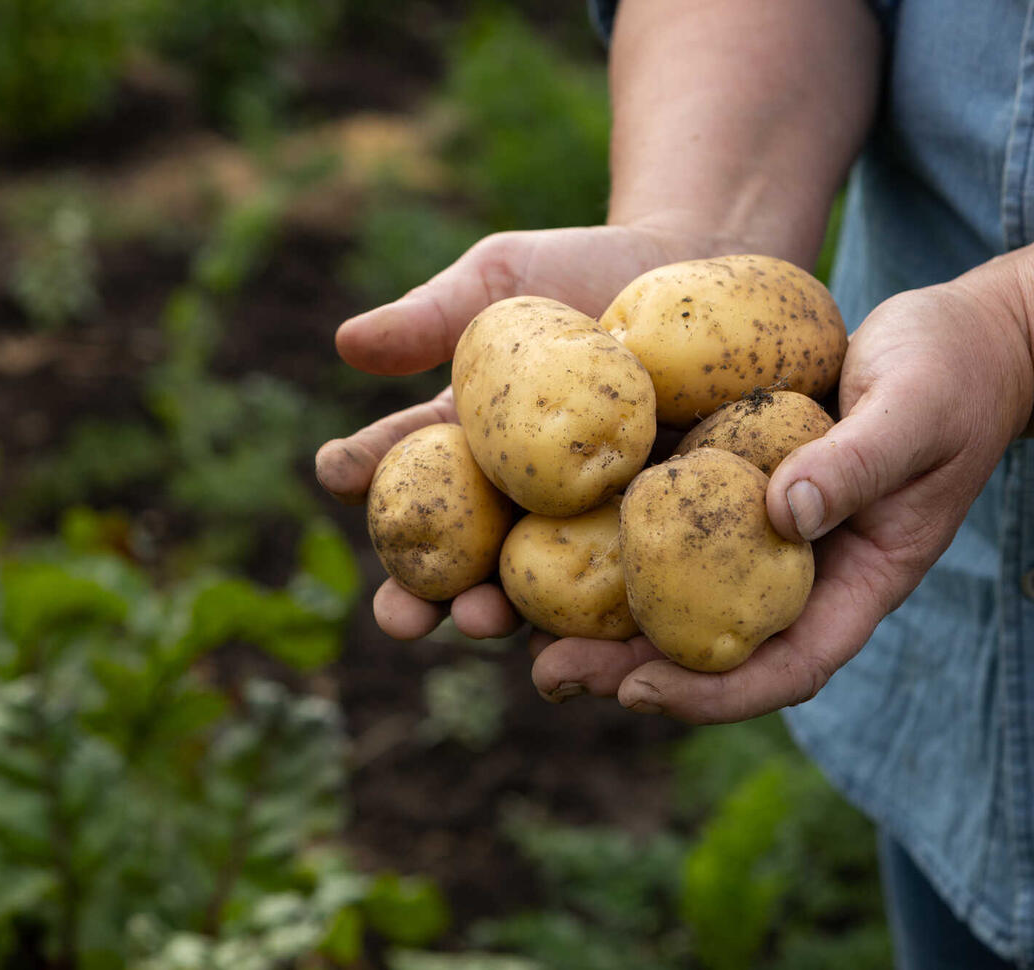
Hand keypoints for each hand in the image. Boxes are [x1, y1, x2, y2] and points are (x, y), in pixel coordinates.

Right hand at [314, 222, 724, 639]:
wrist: (697, 268)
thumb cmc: (584, 270)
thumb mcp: (503, 281)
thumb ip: (431, 315)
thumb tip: (345, 340)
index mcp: (463, 441)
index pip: (399, 463)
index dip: (362, 471)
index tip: (335, 472)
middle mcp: (510, 496)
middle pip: (453, 554)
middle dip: (419, 592)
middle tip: (400, 613)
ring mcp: (579, 520)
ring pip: (528, 584)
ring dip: (497, 614)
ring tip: (480, 620)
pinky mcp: (646, 529)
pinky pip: (620, 579)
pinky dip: (595, 617)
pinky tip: (580, 637)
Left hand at [533, 277, 1033, 721]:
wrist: (952, 339)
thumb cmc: (950, 374)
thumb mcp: (915, 410)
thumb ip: (859, 461)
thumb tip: (781, 512)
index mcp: (855, 581)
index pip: (786, 666)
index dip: (713, 692)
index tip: (639, 692)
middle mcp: (797, 571)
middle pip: (710, 645)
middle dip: (630, 671)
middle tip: (548, 675)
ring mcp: (758, 531)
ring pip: (676, 595)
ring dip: (602, 618)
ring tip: (516, 625)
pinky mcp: (729, 483)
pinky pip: (667, 524)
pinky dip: (610, 538)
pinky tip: (543, 536)